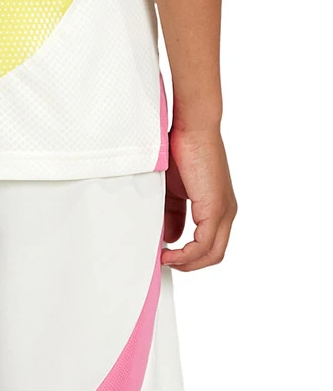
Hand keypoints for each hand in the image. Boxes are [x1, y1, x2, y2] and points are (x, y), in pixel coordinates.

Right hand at [162, 123, 235, 270]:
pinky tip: (169, 252)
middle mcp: (226, 212)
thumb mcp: (173, 186)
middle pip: (213, 254)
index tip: (165, 254)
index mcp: (217, 206)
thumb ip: (173, 211)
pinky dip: (187, 254)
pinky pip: (204, 244)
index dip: (187, 254)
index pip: (207, 242)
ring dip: (188, 262)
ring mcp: (224, 212)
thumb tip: (170, 236)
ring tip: (165, 260)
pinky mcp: (216, 209)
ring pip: (212, 253)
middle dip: (188, 264)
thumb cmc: (180, 147)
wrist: (192, 126)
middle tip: (165, 263)